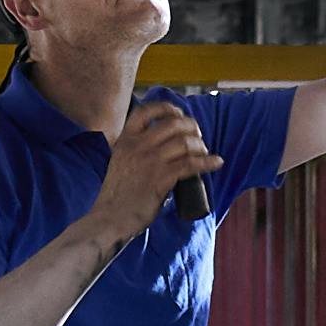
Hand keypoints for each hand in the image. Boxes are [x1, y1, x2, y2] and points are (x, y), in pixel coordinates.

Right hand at [86, 100, 219, 241]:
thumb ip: (136, 152)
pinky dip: (207, 162)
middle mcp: (137, 146)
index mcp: (125, 141)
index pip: (146, 111)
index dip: (166, 108)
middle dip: (191, 127)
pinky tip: (216, 162)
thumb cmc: (117, 196)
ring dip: (200, 146)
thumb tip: (164, 150)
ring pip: (185, 142)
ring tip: (204, 152)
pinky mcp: (161, 178)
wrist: (109, 218)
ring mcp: (150, 161)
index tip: (178, 114)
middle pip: (173, 124)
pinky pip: (191, 164)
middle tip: (198, 136)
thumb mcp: (121, 164)